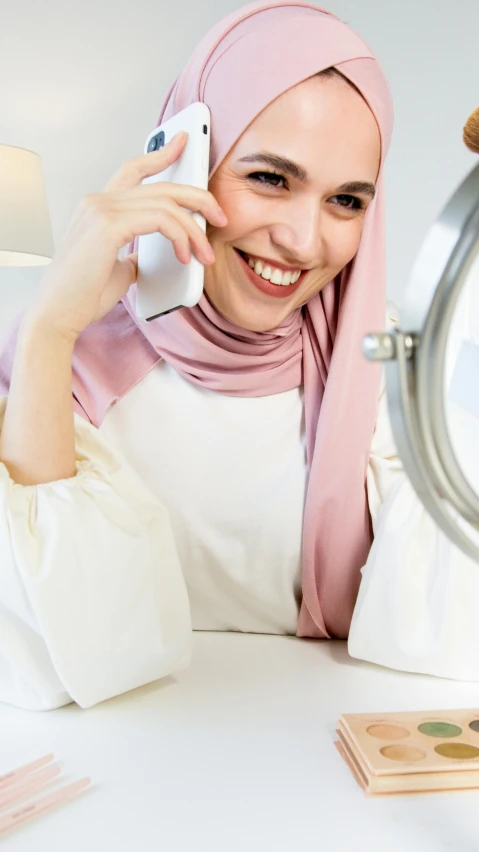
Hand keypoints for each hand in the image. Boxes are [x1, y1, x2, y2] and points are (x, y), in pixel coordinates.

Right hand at [25, 132, 226, 341]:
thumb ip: (133, 252)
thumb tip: (155, 253)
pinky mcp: (107, 226)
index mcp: (97, 207)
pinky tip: (186, 256)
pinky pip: (160, 219)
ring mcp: (100, 210)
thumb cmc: (83, 296)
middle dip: (198, 198)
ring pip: (166, 203)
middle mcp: (97, 201)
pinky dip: (180, 236)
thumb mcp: (117, 267)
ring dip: (194, 229)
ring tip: (205, 254)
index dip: (160, 153)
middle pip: (161, 185)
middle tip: (220, 216)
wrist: (58, 315)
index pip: (133, 169)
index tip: (183, 143)